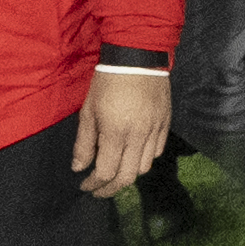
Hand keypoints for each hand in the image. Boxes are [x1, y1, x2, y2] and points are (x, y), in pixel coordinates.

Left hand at [71, 69, 171, 197]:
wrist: (138, 56)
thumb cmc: (107, 82)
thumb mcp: (89, 110)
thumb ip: (84, 142)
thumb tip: (79, 168)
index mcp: (116, 132)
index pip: (106, 172)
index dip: (93, 184)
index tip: (84, 186)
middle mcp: (139, 135)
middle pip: (127, 177)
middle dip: (110, 189)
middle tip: (98, 189)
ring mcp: (155, 130)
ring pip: (144, 167)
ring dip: (128, 174)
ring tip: (116, 171)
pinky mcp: (166, 123)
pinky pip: (157, 151)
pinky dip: (144, 158)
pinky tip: (133, 154)